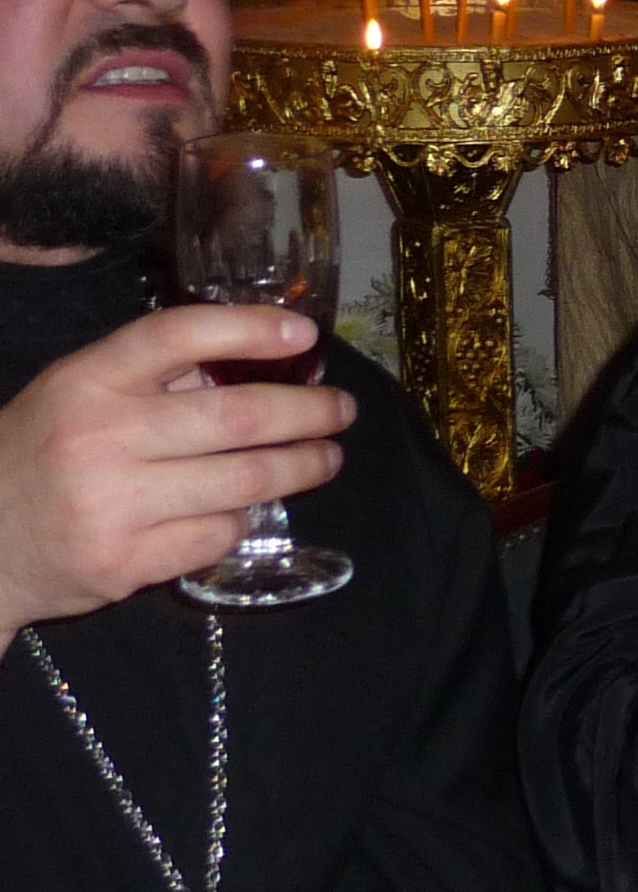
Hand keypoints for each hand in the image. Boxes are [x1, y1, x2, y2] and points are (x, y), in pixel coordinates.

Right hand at [0, 306, 354, 646]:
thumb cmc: (43, 455)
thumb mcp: (78, 395)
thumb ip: (154, 376)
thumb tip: (263, 359)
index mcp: (85, 382)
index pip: (175, 336)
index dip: (248, 328)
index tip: (306, 333)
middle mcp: (98, 438)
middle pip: (237, 417)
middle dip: (308, 413)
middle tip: (341, 410)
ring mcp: (112, 505)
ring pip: (244, 481)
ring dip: (302, 467)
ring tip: (326, 457)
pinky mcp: (126, 562)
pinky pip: (219, 533)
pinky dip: (243, 518)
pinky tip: (247, 507)